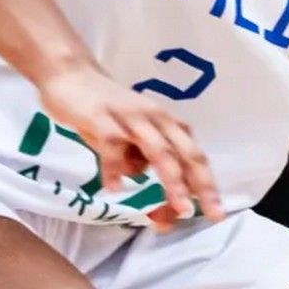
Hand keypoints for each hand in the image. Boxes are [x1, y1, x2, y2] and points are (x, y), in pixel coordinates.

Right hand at [36, 65, 224, 229]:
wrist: (72, 74)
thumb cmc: (106, 111)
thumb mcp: (129, 138)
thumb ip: (140, 162)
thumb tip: (147, 193)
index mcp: (168, 124)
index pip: (194, 156)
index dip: (207, 184)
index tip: (216, 212)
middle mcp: (157, 118)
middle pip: (185, 154)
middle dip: (201, 186)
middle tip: (212, 213)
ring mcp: (131, 116)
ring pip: (159, 150)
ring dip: (172, 180)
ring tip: (179, 208)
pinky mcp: (102, 116)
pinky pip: (112, 144)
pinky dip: (114, 168)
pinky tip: (113, 189)